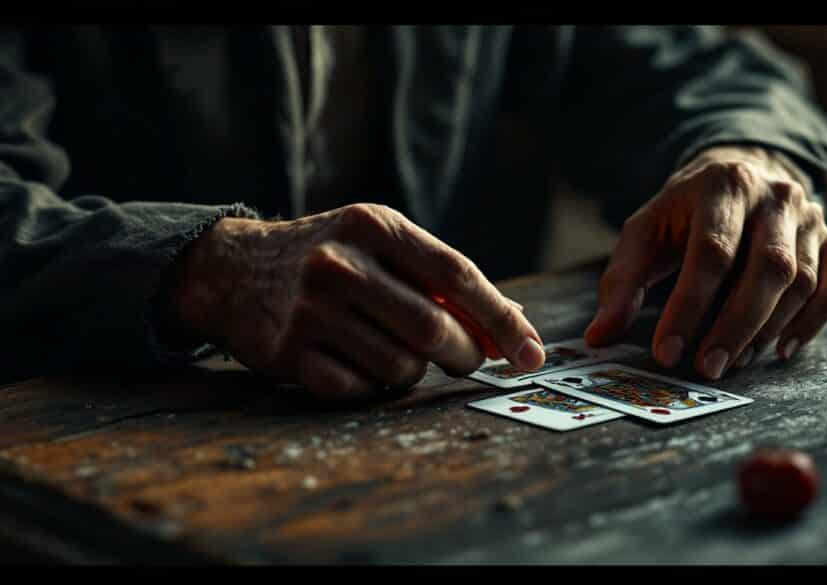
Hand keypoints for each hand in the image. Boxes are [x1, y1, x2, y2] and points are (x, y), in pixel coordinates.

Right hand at [165, 204, 544, 399]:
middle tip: (464, 357)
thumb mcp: (381, 245)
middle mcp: (341, 263)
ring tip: (398, 352)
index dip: (502, 318)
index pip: (457, 274)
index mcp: (375, 226)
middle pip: (433, 328)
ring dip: (415, 371)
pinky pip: (358, 388)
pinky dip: (372, 385)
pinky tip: (358, 362)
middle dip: (464, 353)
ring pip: (400, 366)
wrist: (233, 270)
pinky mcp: (287, 352)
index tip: (531, 351)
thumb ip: (442, 279)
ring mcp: (311, 309)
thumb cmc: (331, 257)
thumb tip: (512, 325)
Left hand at [584, 145, 826, 379]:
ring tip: (732, 361)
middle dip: (736, 325)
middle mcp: (775, 196)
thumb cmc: (684, 213)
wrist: (738, 173)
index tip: (667, 351)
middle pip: (768, 266)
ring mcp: (810, 217)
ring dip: (767, 329)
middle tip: (708, 367)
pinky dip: (813, 322)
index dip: (689, 306)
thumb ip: (621, 282)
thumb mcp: (644, 233)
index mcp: (723, 183)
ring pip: (802, 280)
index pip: (712, 251)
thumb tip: (598, 336)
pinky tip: (781, 349)